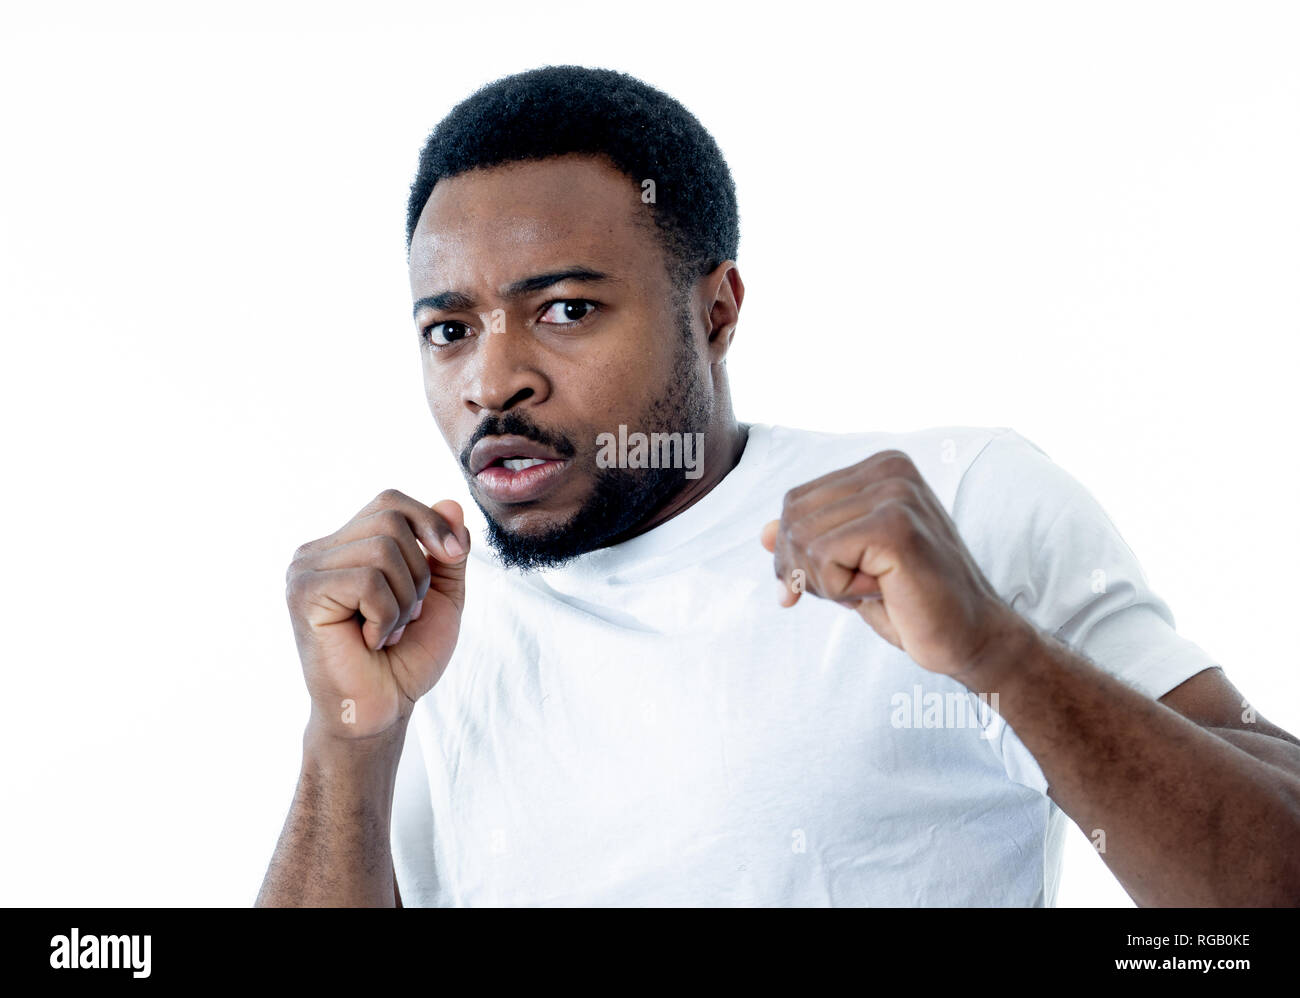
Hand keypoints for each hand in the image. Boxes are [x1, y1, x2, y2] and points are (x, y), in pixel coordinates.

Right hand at [285, 490, 470, 738]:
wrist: (381, 711)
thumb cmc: (405, 659)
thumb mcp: (441, 597)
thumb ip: (446, 551)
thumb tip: (450, 503)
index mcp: (346, 547)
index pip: (390, 502)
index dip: (429, 522)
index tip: (453, 555)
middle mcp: (318, 552)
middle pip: (390, 520)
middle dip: (419, 571)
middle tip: (407, 616)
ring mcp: (305, 571)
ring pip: (382, 550)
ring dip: (403, 599)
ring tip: (388, 631)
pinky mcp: (303, 594)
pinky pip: (367, 581)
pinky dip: (386, 616)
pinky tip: (372, 641)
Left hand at [760, 449, 1023, 678]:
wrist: (970, 637)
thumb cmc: (913, 602)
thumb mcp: (850, 565)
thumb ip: (810, 541)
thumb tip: (762, 533)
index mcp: (882, 467)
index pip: (795, 502)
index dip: (796, 553)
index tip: (830, 583)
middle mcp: (890, 469)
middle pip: (793, 518)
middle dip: (807, 570)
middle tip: (855, 591)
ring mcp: (896, 493)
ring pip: (803, 539)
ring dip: (827, 582)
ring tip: (876, 588)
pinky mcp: (896, 527)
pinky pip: (823, 558)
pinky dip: (841, 589)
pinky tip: (883, 591)